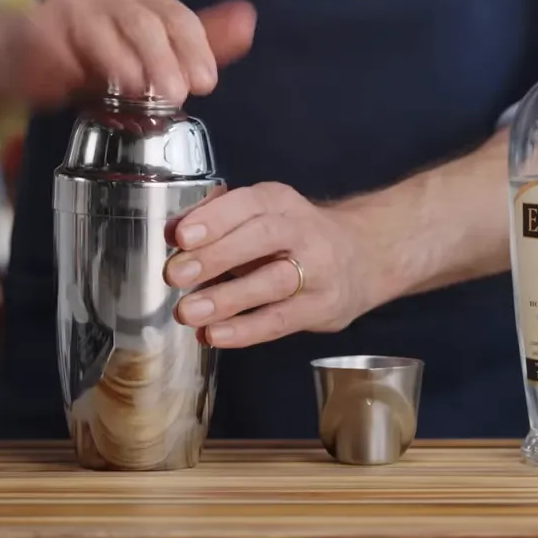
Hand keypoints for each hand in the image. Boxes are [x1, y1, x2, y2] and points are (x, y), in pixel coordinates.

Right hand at [0, 0, 256, 106]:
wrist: (26, 61)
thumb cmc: (96, 58)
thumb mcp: (156, 56)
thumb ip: (200, 42)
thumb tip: (248, 20)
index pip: (179, 16)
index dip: (196, 48)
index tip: (207, 82)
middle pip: (146, 20)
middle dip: (166, 59)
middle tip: (178, 95)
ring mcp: (74, 4)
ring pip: (108, 26)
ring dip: (129, 62)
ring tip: (143, 92)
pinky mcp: (40, 24)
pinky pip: (65, 40)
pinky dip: (84, 62)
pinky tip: (97, 84)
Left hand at [164, 183, 385, 347]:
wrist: (365, 256)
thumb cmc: (295, 236)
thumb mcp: (262, 215)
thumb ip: (217, 220)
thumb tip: (172, 232)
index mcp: (281, 202)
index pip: (250, 203)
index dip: (215, 219)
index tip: (182, 237)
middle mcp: (304, 231)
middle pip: (264, 238)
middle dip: (217, 255)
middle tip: (176, 275)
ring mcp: (318, 270)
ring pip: (274, 281)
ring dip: (228, 298)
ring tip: (189, 311)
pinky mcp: (323, 307)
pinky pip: (281, 320)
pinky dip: (246, 330)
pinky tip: (216, 335)